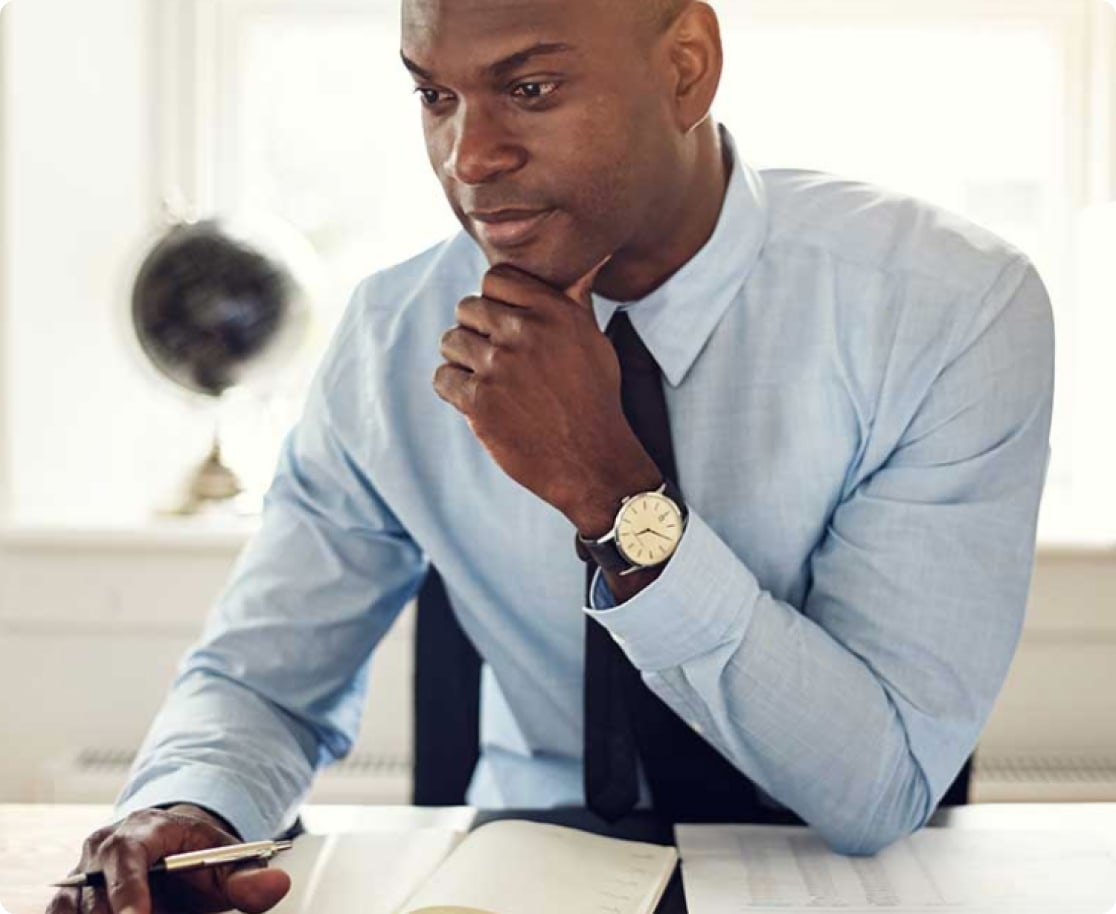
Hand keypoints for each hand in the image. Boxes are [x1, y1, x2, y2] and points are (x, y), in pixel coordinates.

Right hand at [45, 804, 290, 913]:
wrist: (171, 859)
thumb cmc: (198, 861)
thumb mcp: (227, 865)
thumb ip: (251, 878)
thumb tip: (278, 883)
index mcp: (145, 828)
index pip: (126, 856)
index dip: (129, 892)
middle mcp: (102, 847)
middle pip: (94, 895)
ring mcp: (78, 876)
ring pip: (72, 911)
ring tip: (158, 913)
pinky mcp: (66, 901)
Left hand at [434, 259, 659, 532]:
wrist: (592, 461)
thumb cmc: (594, 398)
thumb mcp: (593, 340)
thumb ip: (575, 299)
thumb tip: (588, 258)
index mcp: (553, 311)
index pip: (495, 279)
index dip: (494, 301)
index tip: (503, 325)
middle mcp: (525, 332)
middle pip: (467, 308)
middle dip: (475, 331)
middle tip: (492, 358)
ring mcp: (499, 366)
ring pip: (450, 341)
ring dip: (461, 360)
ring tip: (485, 380)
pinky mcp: (480, 401)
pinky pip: (443, 378)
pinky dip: (454, 389)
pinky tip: (476, 401)